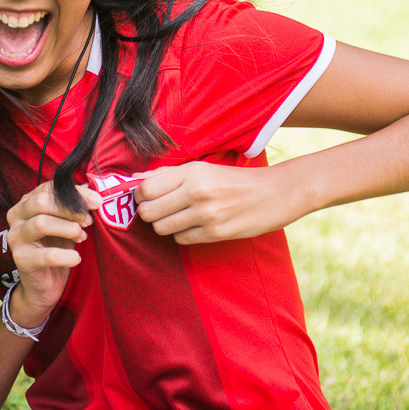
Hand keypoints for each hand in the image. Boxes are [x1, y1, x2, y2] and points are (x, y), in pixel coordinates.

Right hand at [6, 181, 101, 325]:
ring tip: (81, 237)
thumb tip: (96, 196)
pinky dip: (67, 256)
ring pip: (41, 223)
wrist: (45, 284)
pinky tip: (76, 258)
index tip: (97, 202)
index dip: (76, 193)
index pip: (50, 188)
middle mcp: (16, 216)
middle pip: (41, 201)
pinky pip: (47, 255)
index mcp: (27, 202)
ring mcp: (16, 238)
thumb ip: (77, 207)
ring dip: (69, 229)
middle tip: (88, 221)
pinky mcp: (21, 260)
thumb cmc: (57, 247)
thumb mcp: (68, 223)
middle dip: (70, 209)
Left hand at [134, 161, 302, 244]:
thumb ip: (167, 174)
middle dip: (148, 213)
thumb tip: (135, 179)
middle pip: (149, 211)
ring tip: (178, 218)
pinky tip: (195, 226)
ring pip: (161, 228)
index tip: (146, 197)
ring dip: (165, 225)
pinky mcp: (215, 232)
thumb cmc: (234, 180)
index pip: (146, 188)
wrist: (273, 194)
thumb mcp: (202, 169)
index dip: (140, 196)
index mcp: (191, 172)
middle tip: (159, 210)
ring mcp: (206, 213)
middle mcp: (196, 191)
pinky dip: (183, 235)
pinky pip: (181, 240)